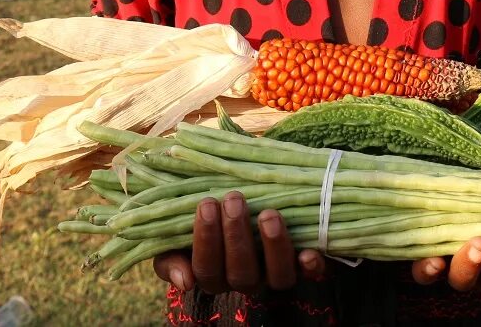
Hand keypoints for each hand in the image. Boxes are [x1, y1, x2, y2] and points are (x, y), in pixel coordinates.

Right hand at [152, 193, 326, 294]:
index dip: (206, 239)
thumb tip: (184, 281)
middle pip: (242, 273)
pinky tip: (309, 251)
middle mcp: (244, 279)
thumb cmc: (199, 221)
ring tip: (268, 214)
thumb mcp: (173, 239)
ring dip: (274, 247)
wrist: (232, 205)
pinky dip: (310, 265)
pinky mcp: (299, 264)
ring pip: (277, 276)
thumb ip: (170, 258)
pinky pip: (308, 274)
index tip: (206, 203)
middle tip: (234, 199)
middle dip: (237, 236)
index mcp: (212, 275)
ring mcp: (273, 273)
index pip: (207, 268)